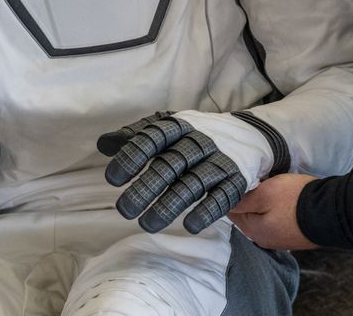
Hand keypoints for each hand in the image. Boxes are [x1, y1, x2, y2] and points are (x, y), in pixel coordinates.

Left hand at [98, 111, 269, 234]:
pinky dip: (206, 211)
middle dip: (146, 188)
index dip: (132, 157)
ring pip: (192, 184)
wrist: (249, 134)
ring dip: (170, 206)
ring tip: (147, 224)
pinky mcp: (237, 179)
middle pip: (170, 165)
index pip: (153, 139)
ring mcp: (220, 160)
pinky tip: (189, 225)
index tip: (112, 179)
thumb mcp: (168, 128)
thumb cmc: (196, 135)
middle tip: (124, 210)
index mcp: (179, 126)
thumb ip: (137, 135)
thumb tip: (104, 144)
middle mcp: (200, 141)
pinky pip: (222, 196)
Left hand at [228, 173, 318, 249]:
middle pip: (247, 214)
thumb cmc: (296, 200)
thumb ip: (242, 200)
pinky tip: (283, 198)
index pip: (232, 210)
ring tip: (271, 186)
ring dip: (263, 203)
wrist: (334, 212)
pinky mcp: (294, 234)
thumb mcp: (264, 194)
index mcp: (254, 231)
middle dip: (249, 198)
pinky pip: (277, 219)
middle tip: (258, 180)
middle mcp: (264, 239)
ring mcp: (280, 239)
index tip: (241, 179)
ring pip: (262, 216)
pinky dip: (276, 208)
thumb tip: (226, 202)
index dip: (235, 193)